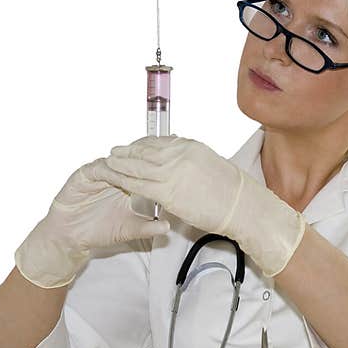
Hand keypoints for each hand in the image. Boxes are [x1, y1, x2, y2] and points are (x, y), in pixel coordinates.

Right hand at [15, 158, 171, 288]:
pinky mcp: (83, 176)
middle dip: (144, 162)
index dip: (156, 170)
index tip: (171, 169)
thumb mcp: (129, 230)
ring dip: (126, 165)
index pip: (144, 171)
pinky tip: (114, 174)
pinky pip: (96, 169)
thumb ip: (148, 227)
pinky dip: (106, 170)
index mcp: (127, 185)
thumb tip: (167, 227)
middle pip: (131, 162)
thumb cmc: (99, 230)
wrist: (72, 237)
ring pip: (115, 163)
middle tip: (156, 161)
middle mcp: (114, 176)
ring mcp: (99, 174)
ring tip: (137, 168)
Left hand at [97, 135, 306, 276]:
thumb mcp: (209, 164)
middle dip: (127, 152)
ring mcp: (171, 172)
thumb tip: (180, 158)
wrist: (240, 206)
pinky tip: (115, 180)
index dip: (141, 144)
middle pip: (144, 150)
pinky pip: (138, 183)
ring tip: (108, 163)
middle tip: (114, 152)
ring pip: (137, 166)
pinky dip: (124, 180)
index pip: (158, 141)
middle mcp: (178, 155)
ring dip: (120, 164)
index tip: (132, 146)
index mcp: (189, 146)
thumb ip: (190, 159)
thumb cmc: (230, 191)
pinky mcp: (167, 191)